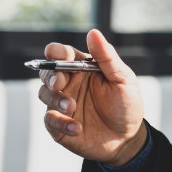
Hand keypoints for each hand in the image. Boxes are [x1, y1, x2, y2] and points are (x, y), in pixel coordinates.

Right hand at [38, 29, 147, 166]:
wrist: (127, 139)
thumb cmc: (126, 106)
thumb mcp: (123, 79)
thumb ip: (107, 57)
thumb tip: (93, 32)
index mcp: (82, 68)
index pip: (62, 54)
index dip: (56, 52)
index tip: (58, 54)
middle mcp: (69, 84)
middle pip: (47, 72)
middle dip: (50, 75)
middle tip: (60, 84)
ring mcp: (62, 104)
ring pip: (44, 94)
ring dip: (55, 99)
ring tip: (72, 107)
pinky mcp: (59, 125)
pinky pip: (49, 120)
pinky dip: (60, 123)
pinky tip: (76, 127)